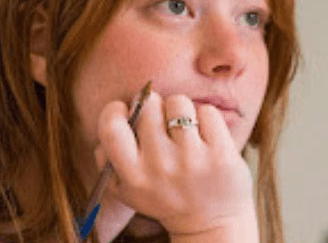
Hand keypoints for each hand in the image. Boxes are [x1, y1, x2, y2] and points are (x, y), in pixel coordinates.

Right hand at [94, 91, 256, 238]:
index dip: (116, 110)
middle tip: (160, 122)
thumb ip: (106, 157)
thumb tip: (110, 121)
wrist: (211, 223)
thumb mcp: (125, 189)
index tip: (126, 113)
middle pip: (148, 105)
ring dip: (180, 110)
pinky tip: (204, 135)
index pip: (111, 127)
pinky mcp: (221, 154)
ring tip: (183, 128)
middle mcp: (160, 167)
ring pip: (178, 103)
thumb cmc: (163, 195)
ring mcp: (192, 160)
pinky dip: (205, 118)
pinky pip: (207, 112)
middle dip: (152, 106)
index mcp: (133, 176)